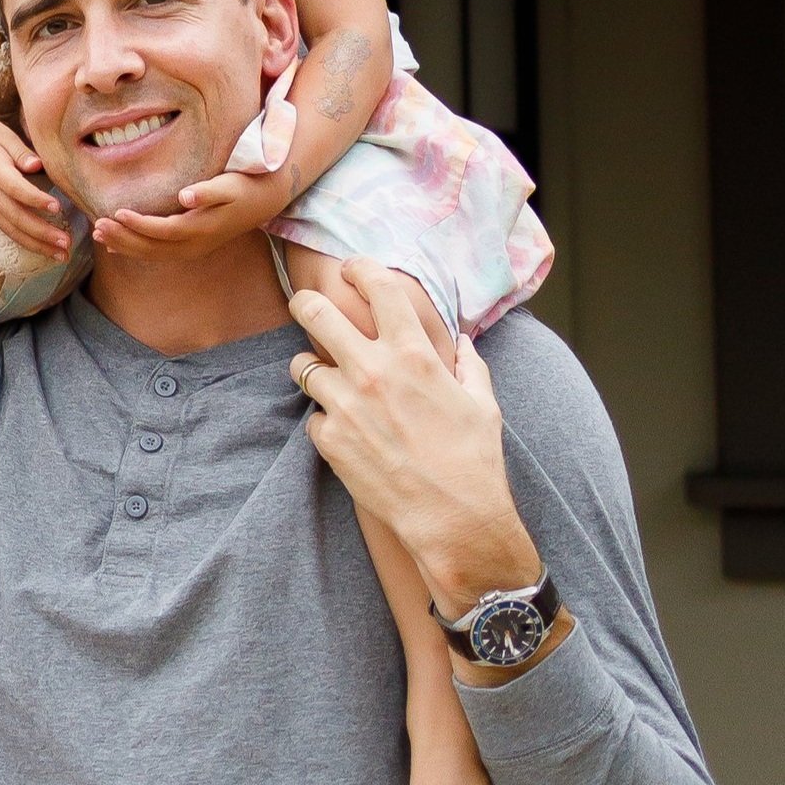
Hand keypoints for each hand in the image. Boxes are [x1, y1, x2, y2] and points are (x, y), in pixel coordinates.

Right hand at [0, 117, 69, 260]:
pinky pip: (8, 231)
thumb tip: (37, 165)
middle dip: (42, 233)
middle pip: (16, 217)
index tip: (57, 207)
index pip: (16, 189)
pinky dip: (27, 243)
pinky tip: (44, 249)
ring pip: (12, 230)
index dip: (36, 199)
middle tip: (66, 242)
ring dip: (37, 245)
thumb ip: (20, 150)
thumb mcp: (1, 133)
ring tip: (61, 255)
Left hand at [90, 167, 286, 260]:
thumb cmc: (244, 187)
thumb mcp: (230, 185)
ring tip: (98, 236)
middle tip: (96, 227)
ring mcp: (191, 250)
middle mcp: (193, 245)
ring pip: (151, 254)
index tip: (117, 212)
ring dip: (124, 246)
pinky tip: (114, 247)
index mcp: (200, 228)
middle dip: (123, 238)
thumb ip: (207, 191)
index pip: (162, 230)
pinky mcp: (189, 248)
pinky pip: (157, 254)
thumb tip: (185, 196)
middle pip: (151, 248)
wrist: (263, 203)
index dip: (138, 224)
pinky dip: (134, 251)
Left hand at [289, 260, 540, 615]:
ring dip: (311, 368)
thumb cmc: (474, 459)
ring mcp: (344, 405)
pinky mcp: (328, 440)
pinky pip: (315, 417)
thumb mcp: (482, 402)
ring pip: (301, 366)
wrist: (452, 516)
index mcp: (413, 354)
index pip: (378, 286)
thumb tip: (462, 343)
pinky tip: (349, 434)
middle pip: (315, 312)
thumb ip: (467, 364)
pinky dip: (327, 421)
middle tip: (307, 305)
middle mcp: (372, 371)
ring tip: (326, 379)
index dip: (360, 268)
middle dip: (306, 302)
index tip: (352, 269)